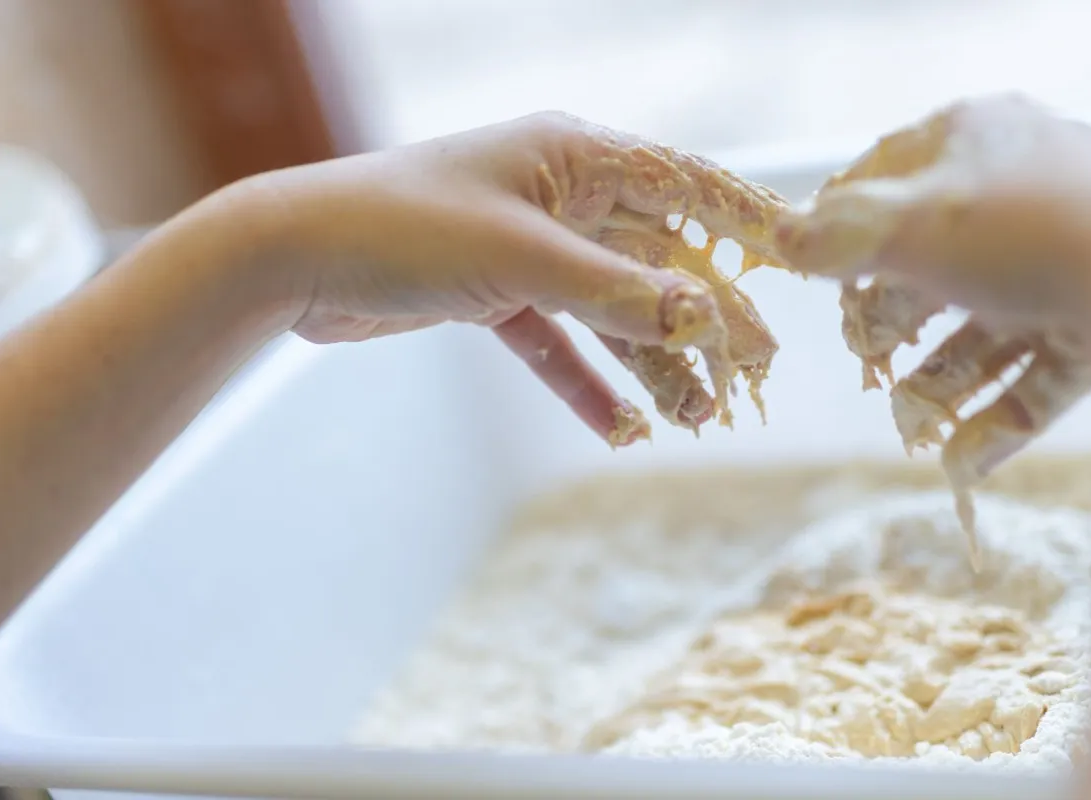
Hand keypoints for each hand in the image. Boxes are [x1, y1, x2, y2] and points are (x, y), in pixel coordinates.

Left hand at [246, 111, 786, 441]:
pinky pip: (554, 339)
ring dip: (648, 360)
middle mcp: (555, 194)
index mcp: (571, 156)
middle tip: (752, 371)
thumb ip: (613, 290)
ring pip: (607, 307)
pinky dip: (583, 379)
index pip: (680, 182)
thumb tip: (701, 316)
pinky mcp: (491, 292)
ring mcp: (524, 245)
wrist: (294, 258)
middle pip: (651, 258)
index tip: (795, 257)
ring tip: (697, 415)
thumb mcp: (522, 258)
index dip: (741, 220)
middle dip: (700, 317)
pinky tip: (619, 425)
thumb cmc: (406, 228)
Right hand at [768, 93, 1090, 489]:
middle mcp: (1023, 195)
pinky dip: (993, 419)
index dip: (842, 221)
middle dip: (893, 323)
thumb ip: (834, 235)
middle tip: (866, 356)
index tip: (815, 270)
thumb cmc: (1020, 231)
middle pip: (933, 264)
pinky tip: (958, 461)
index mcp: (977, 139)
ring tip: (910, 425)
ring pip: (984, 331)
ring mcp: (1067, 262)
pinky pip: (1033, 376)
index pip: (887, 170)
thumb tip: (780, 236)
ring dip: (939, 385)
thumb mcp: (904, 225)